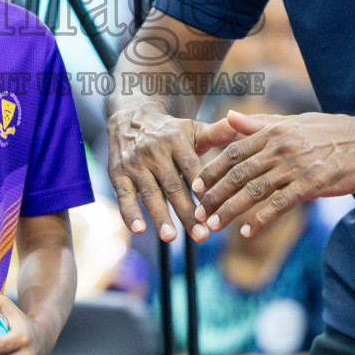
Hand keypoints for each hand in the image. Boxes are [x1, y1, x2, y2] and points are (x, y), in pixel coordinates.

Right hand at [106, 101, 208, 242]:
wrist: (130, 117)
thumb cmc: (170, 131)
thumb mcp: (192, 129)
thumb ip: (216, 132)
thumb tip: (237, 123)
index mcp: (177, 141)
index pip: (193, 169)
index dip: (203, 191)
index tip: (216, 212)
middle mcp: (155, 152)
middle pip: (173, 186)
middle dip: (187, 213)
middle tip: (202, 236)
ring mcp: (135, 164)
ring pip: (150, 193)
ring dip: (160, 216)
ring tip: (171, 237)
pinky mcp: (117, 173)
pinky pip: (124, 195)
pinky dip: (129, 213)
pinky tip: (139, 230)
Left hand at [192, 110, 354, 236]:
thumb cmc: (329, 132)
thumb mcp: (292, 122)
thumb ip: (258, 123)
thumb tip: (228, 117)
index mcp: (273, 130)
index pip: (234, 151)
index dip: (212, 169)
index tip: (194, 185)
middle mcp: (280, 147)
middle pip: (239, 172)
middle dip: (215, 194)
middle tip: (198, 211)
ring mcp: (296, 166)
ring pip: (254, 190)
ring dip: (231, 209)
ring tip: (214, 225)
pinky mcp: (311, 184)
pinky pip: (280, 204)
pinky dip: (262, 219)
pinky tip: (248, 232)